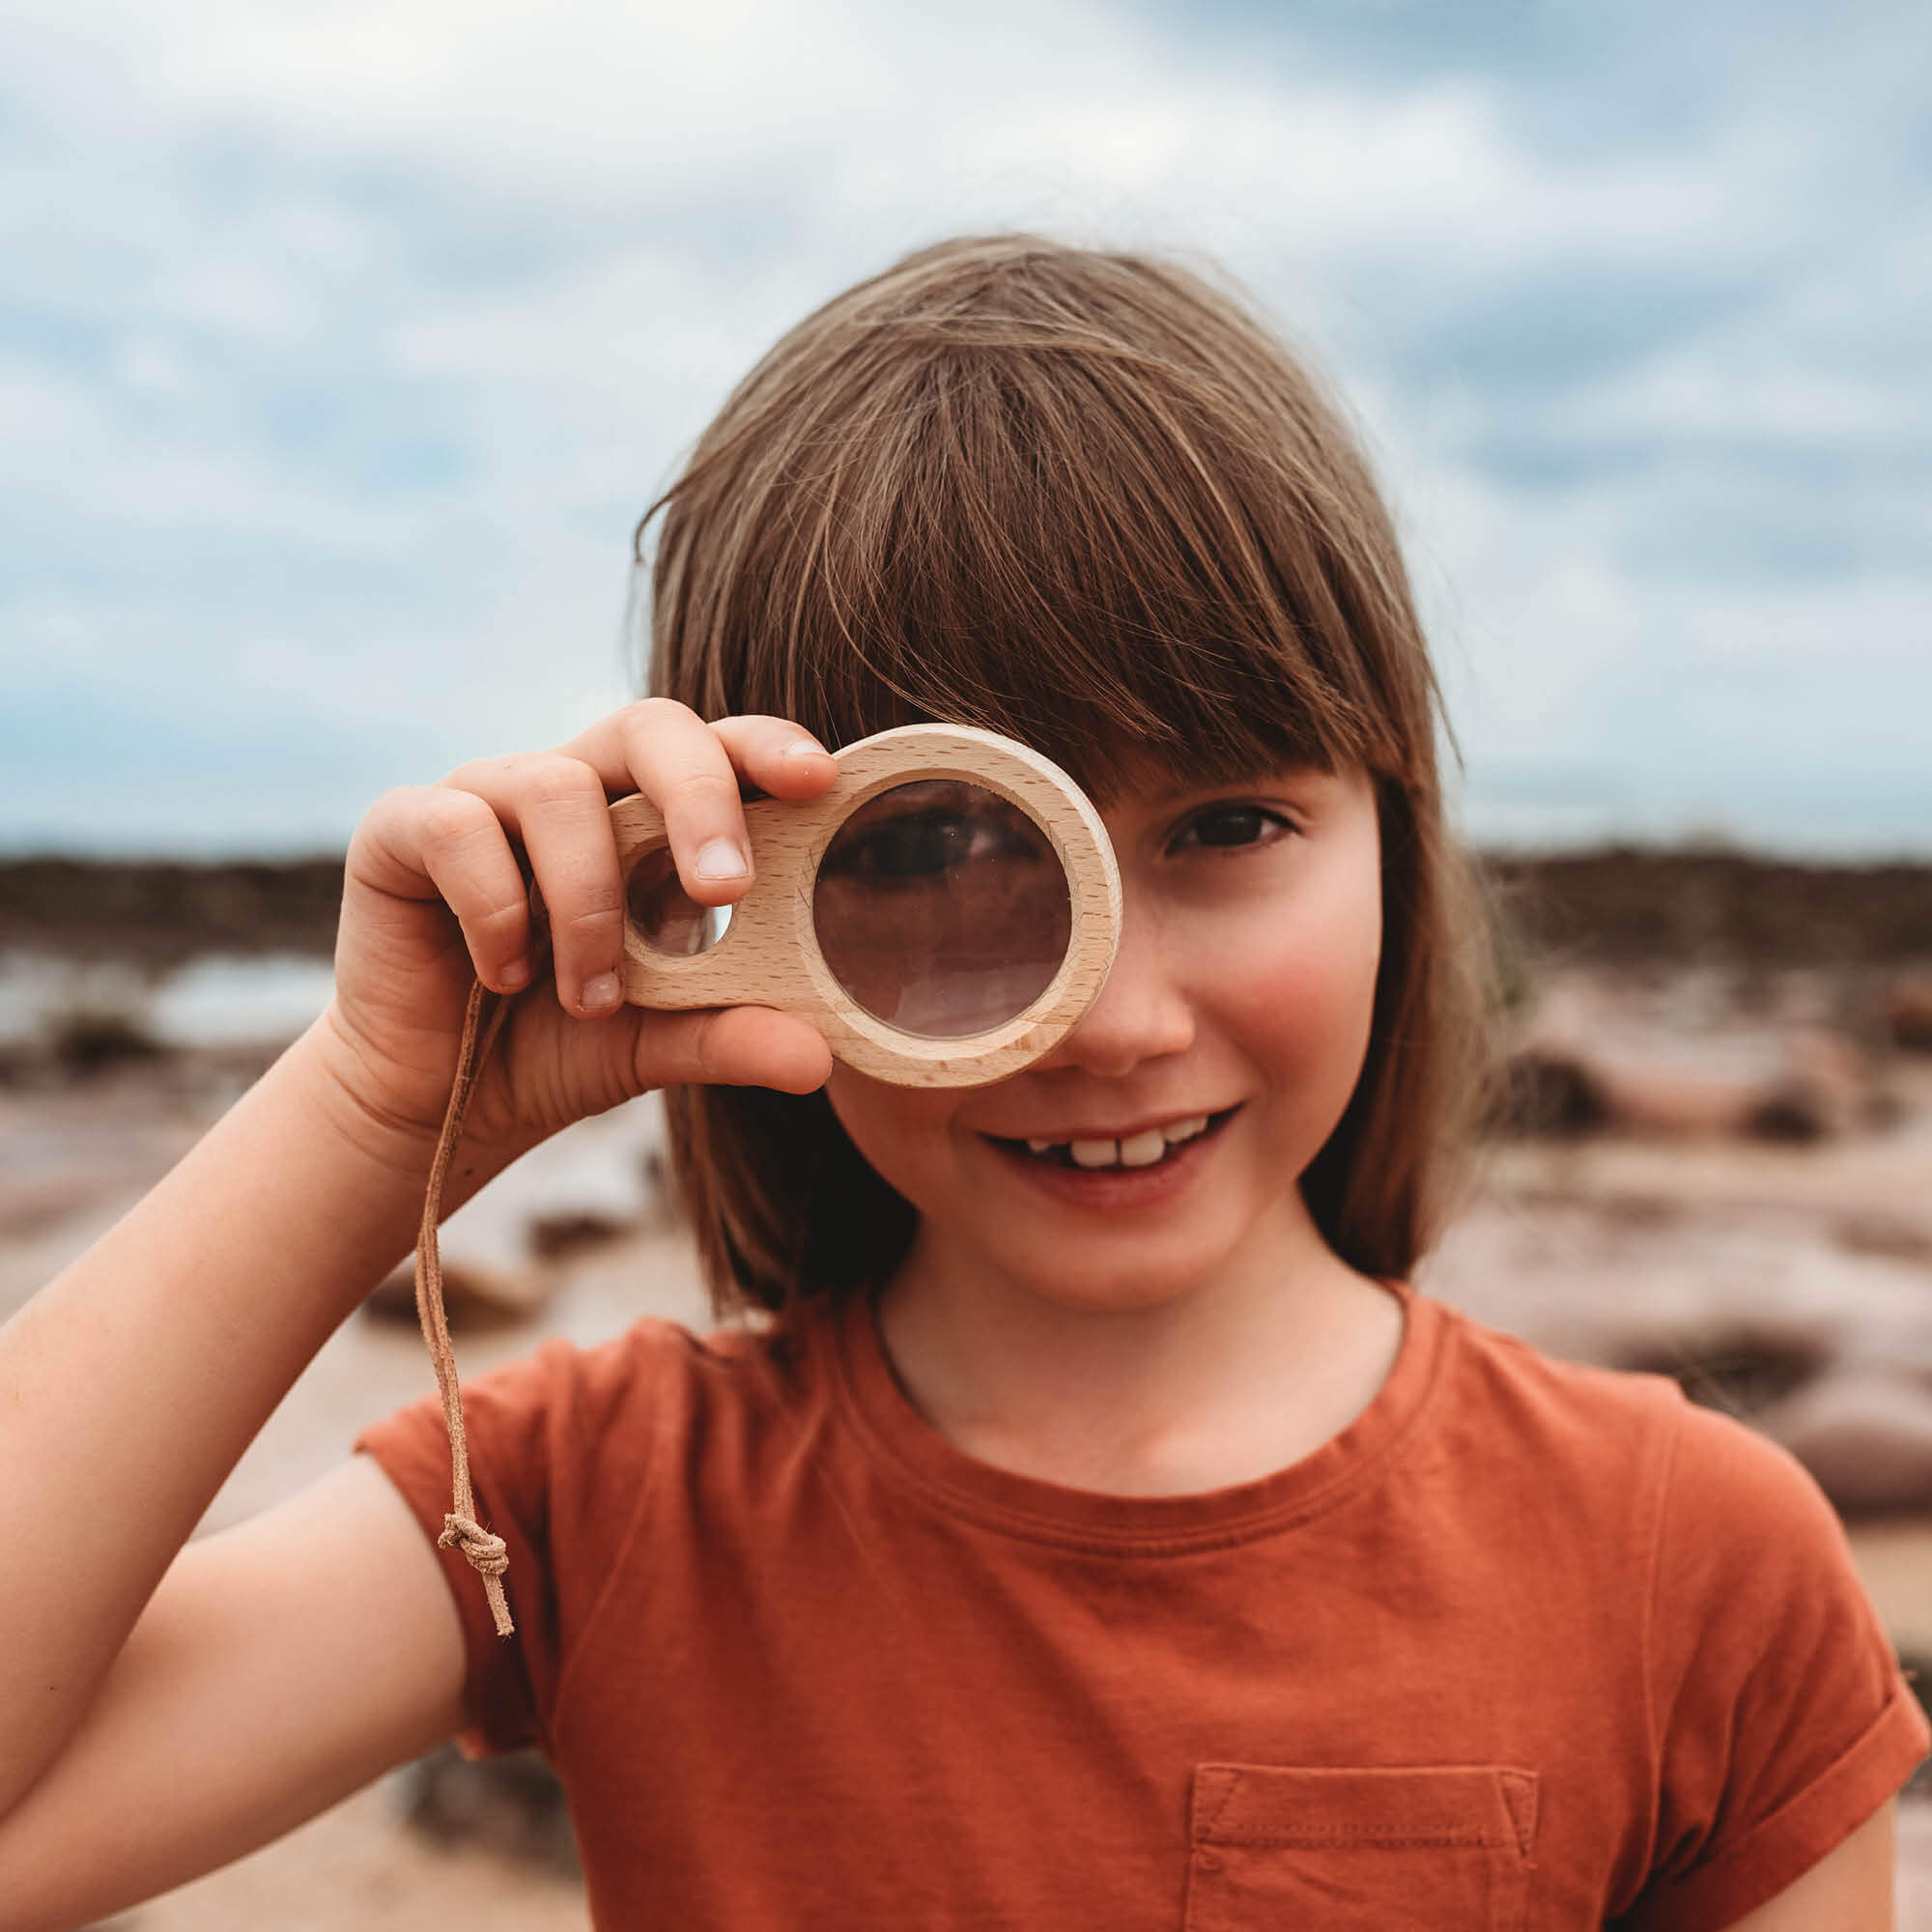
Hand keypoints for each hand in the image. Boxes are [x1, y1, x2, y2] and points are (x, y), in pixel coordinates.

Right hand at [318, 701, 838, 1167]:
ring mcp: (486, 797)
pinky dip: (496, 908)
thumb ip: (730, 1037)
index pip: (717, 747)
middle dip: (698, 798)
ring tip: (591, 998)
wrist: (435, 1102)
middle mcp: (573, 785)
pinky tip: (506, 975)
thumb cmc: (558, 1045)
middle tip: (727, 888)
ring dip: (588, 901)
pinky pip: (457, 827)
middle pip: (649, 726)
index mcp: (647, 815)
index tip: (817, 781)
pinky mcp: (402, 827)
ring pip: (556, 788)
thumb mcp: (658, 1045)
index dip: (766, 746)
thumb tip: (816, 1061)